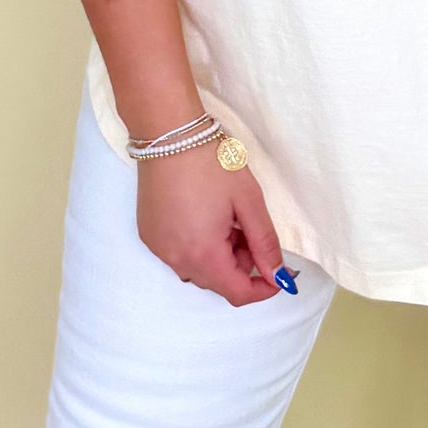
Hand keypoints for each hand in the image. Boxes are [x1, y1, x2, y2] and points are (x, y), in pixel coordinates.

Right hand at [135, 147, 297, 303]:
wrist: (169, 134)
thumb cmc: (212, 164)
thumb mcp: (248, 201)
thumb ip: (265, 243)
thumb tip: (278, 276)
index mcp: (204, 254)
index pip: (237, 293)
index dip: (262, 289)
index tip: (278, 274)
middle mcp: (176, 259)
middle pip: (217, 282)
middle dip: (240, 265)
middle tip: (248, 228)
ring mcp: (159, 248)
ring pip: (197, 270)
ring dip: (218, 257)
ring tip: (227, 219)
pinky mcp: (149, 234)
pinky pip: (178, 255)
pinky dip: (196, 247)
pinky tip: (203, 215)